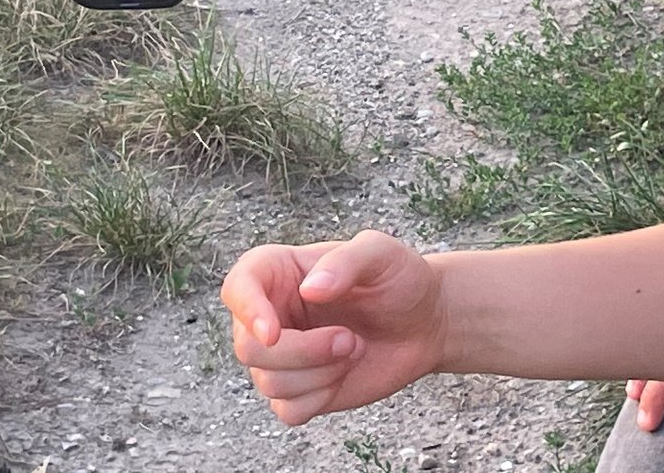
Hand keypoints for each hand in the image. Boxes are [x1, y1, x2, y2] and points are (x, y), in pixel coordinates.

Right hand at [222, 230, 448, 425]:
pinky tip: (343, 374)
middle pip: (247, 347)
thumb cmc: (400, 280)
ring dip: (320, 373)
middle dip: (303, 351)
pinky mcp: (297, 390)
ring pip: (268, 382)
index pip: (237, 287)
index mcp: (279, 272)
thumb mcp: (381, 253)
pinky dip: (320, 397)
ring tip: (354, 348)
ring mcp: (282, 355)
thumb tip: (308, 290)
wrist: (425, 323)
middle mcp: (271, 313)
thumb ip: (346, 261)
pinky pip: (287, 410)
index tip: (273, 332)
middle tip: (349, 339)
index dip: (246, 312)